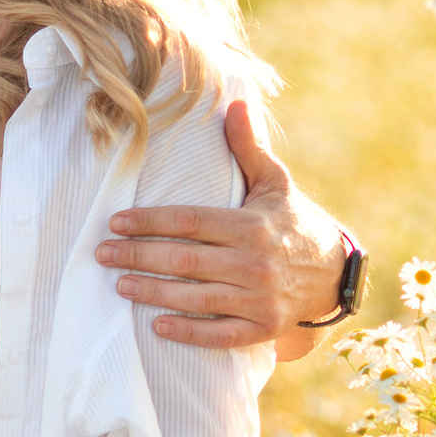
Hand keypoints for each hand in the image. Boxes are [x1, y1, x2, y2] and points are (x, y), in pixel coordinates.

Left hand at [95, 98, 357, 361]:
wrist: (333, 273)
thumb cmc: (291, 221)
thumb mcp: (275, 181)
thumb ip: (248, 147)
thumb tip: (235, 102)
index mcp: (252, 225)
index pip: (189, 221)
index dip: (149, 221)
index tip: (116, 222)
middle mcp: (255, 262)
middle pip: (184, 260)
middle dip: (139, 256)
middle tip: (102, 254)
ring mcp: (259, 299)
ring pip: (196, 297)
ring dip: (153, 292)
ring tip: (120, 285)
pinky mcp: (263, 327)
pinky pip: (220, 335)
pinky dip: (189, 332)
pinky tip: (157, 326)